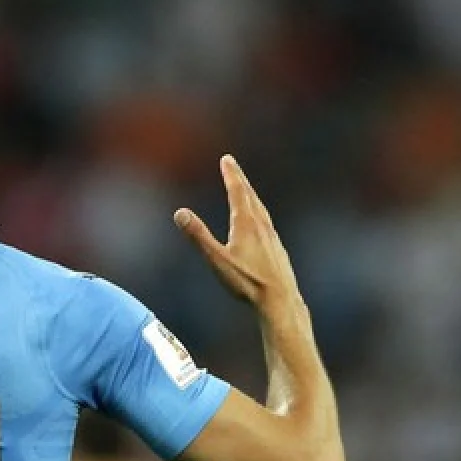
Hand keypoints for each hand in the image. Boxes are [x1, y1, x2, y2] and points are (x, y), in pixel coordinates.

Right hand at [174, 155, 300, 310]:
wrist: (280, 301)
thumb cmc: (247, 282)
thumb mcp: (217, 260)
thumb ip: (198, 236)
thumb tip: (180, 213)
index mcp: (246, 224)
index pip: (238, 192)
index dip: (231, 175)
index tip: (227, 159)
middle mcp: (262, 226)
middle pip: (251, 196)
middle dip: (240, 180)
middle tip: (232, 166)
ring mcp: (272, 237)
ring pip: (261, 209)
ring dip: (251, 196)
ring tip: (245, 190)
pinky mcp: (278, 249)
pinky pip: (267, 223)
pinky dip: (259, 213)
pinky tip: (259, 224)